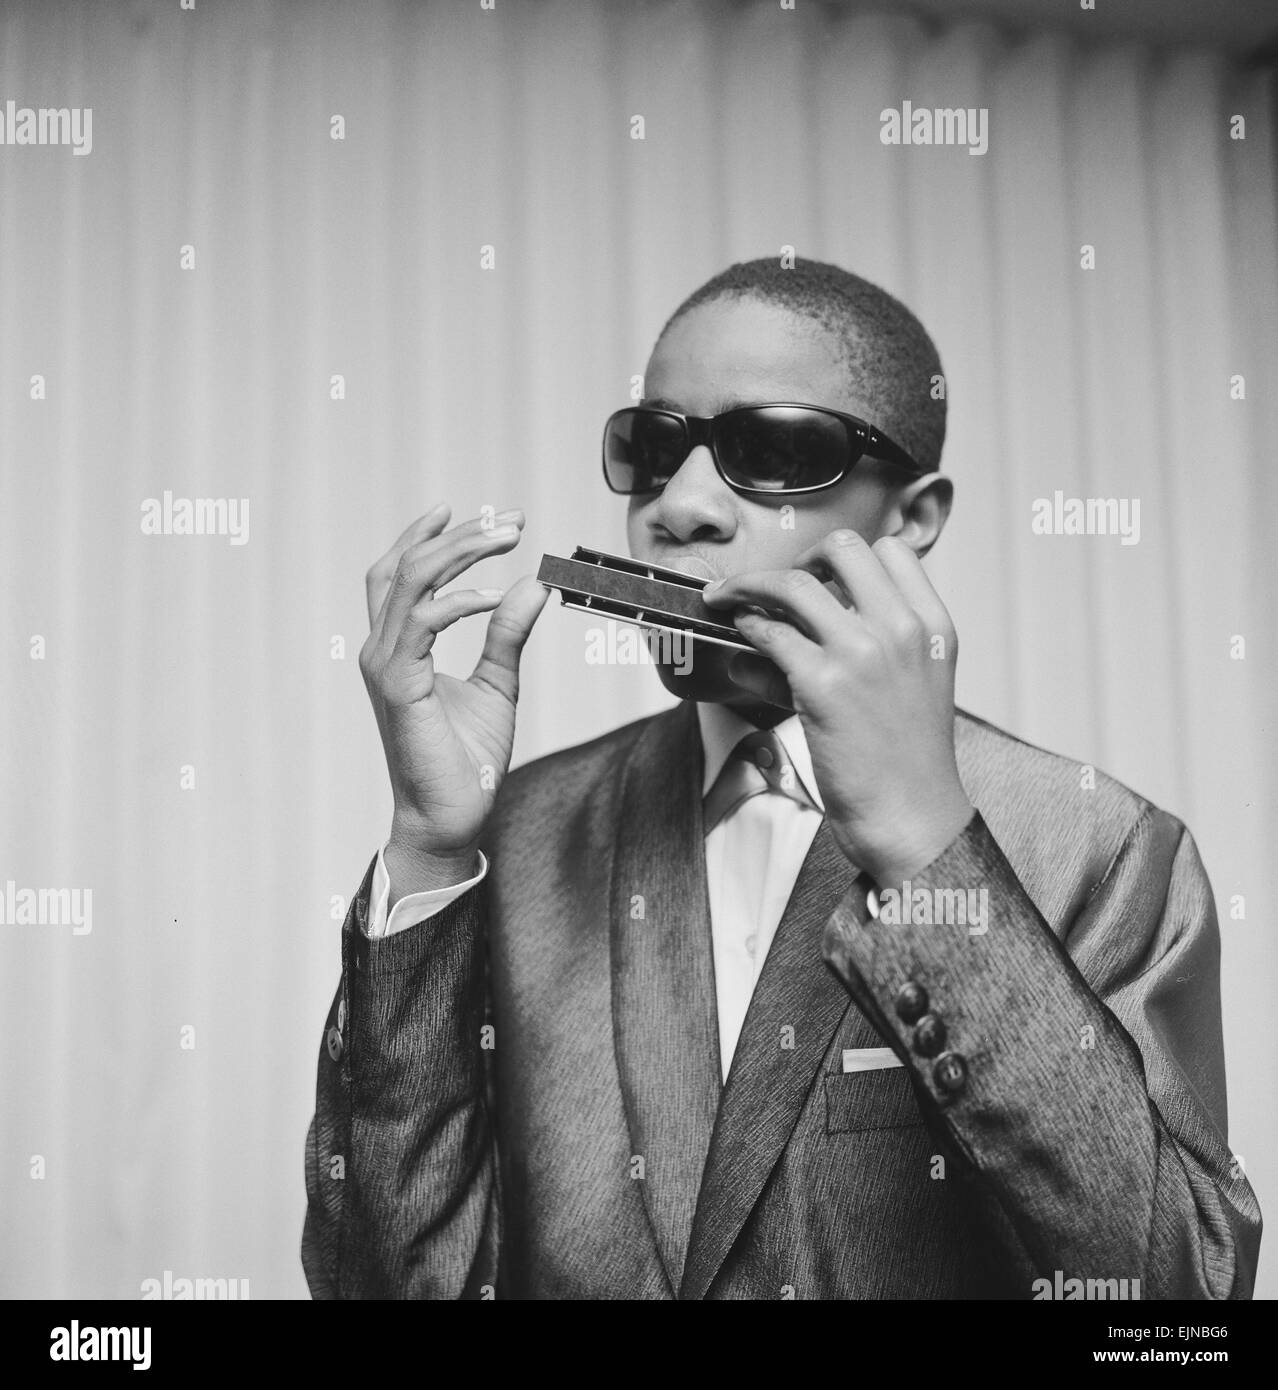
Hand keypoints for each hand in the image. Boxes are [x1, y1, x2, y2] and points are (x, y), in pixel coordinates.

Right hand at [360, 503, 547, 890]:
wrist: (451, 818)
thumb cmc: (466, 759)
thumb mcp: (498, 684)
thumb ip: (508, 633)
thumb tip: (534, 584)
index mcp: (398, 647)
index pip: (399, 573)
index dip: (430, 536)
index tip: (477, 513)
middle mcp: (382, 649)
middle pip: (406, 566)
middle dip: (458, 535)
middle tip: (510, 520)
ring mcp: (384, 665)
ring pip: (411, 582)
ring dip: (460, 552)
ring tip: (506, 538)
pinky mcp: (398, 685)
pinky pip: (424, 623)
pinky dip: (461, 601)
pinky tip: (496, 597)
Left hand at [702, 530, 973, 884]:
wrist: (912, 818)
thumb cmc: (905, 763)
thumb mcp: (910, 689)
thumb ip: (865, 647)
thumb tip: (791, 624)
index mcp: (932, 626)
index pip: (892, 551)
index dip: (848, 558)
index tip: (819, 574)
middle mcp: (902, 629)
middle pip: (842, 549)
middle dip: (797, 558)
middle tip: (772, 584)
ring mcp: (862, 652)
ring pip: (794, 583)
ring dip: (750, 584)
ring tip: (726, 597)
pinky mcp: (822, 684)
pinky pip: (769, 634)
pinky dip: (745, 627)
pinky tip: (738, 636)